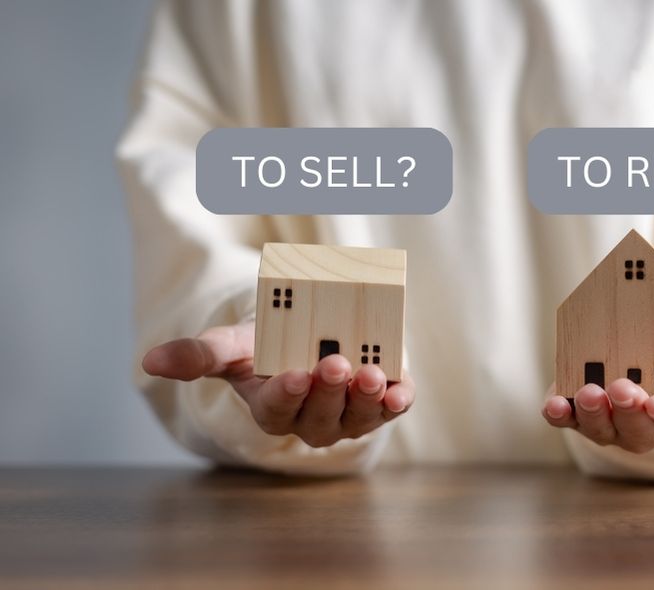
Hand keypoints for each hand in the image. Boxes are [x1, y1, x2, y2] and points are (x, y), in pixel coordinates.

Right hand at [141, 322, 413, 446]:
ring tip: (370, 373)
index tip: (294, 376)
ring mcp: (349, 415)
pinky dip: (398, 401)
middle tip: (334, 363)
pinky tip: (401, 390)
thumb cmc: (266, 345)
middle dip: (329, 392)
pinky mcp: (381, 401)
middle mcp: (312, 420)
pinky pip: (392, 408)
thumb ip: (199, 353)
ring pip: (358, 417)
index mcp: (272, 408)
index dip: (286, 395)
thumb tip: (149, 360)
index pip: (277, 411)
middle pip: (321, 417)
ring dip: (365, 398)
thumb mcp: (233, 344)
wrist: (310, 336)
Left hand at [541, 351, 653, 452]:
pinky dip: (559, 414)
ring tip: (589, 392)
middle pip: (635, 428)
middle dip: (628, 410)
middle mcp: (644, 430)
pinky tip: (553, 405)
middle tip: (622, 388)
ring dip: (592, 413)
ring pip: (600, 427)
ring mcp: (610, 424)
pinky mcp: (581, 411)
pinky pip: (568, 419)